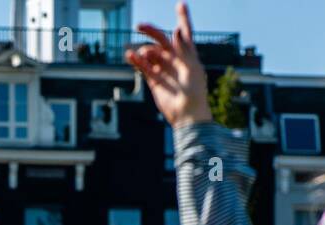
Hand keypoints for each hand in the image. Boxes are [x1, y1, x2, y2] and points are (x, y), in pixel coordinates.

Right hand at [125, 3, 211, 128]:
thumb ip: (183, 48)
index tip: (181, 4)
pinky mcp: (154, 80)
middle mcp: (175, 60)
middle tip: (140, 26)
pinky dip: (136, 60)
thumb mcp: (192, 67)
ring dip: (144, 50)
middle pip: (162, 40)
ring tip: (141, 55)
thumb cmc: (194, 91)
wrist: (186, 114)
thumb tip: (174, 30)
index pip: (185, 32)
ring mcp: (164, 69)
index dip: (183, 18)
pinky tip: (130, 56)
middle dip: (151, 32)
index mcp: (188, 55)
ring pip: (151, 53)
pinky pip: (143, 67)